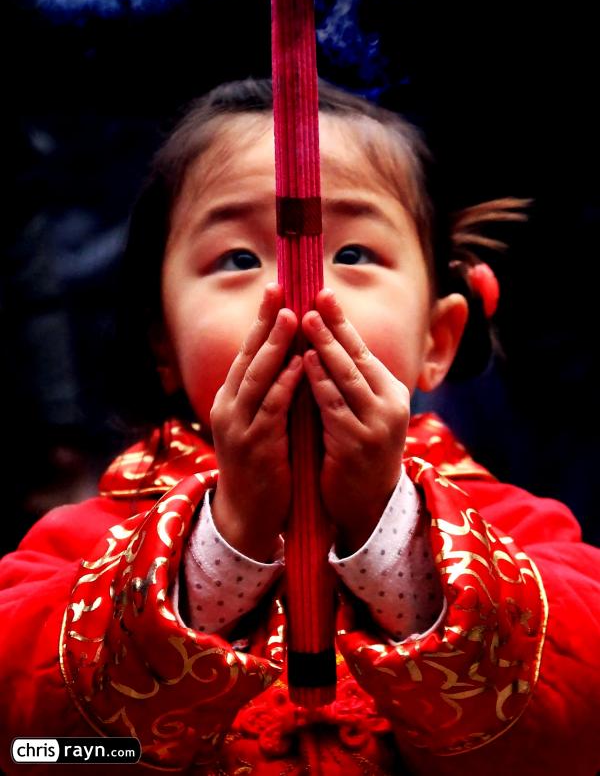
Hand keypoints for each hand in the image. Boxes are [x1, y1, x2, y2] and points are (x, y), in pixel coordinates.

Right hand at [210, 283, 301, 560]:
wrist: (247, 515)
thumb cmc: (262, 464)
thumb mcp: (260, 423)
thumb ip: (269, 393)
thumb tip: (292, 356)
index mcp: (230, 399)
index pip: (246, 351)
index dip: (261, 320)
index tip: (275, 289)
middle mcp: (228, 408)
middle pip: (248, 356)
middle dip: (265, 322)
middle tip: (279, 290)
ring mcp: (239, 426)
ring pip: (257, 377)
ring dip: (275, 346)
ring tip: (292, 317)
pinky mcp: (255, 446)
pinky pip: (273, 408)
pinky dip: (286, 383)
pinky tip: (301, 364)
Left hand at [302, 289, 409, 553]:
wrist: (366, 505)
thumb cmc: (356, 450)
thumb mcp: (363, 411)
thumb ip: (350, 380)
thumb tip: (325, 339)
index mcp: (392, 392)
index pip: (363, 349)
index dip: (342, 321)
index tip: (323, 293)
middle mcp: (390, 404)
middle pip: (357, 357)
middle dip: (334, 326)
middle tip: (312, 300)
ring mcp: (376, 425)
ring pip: (347, 378)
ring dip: (325, 347)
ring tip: (305, 322)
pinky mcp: (357, 444)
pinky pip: (333, 406)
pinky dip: (318, 382)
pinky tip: (304, 364)